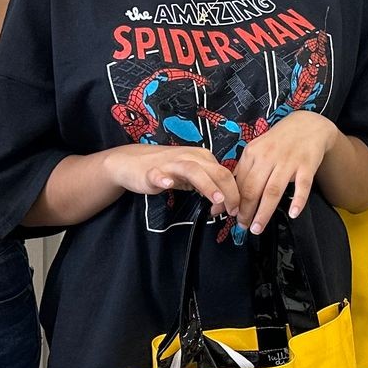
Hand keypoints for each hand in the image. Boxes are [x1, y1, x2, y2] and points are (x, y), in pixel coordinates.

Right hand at [107, 144, 240, 215]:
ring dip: (207, 185)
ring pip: (193, 170)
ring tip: (217, 199)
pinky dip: (163, 178)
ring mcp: (170, 163)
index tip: (235, 210)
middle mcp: (190, 157)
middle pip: (216, 171)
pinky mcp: (151, 171)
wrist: (132, 162)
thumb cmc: (167, 170)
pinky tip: (167, 184)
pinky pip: (158, 174)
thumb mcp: (192, 177)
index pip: (225, 173)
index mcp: (203, 158)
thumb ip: (208, 188)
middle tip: (233, 210)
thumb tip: (224, 205)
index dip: (234, 192)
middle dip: (229, 192)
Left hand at [233, 111, 338, 234]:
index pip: (239, 182)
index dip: (232, 201)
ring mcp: (288, 161)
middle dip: (245, 211)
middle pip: (253, 189)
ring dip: (264, 212)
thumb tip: (226, 194)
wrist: (308, 125)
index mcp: (253, 153)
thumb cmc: (279, 141)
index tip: (229, 216)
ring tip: (257, 227)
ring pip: (273, 190)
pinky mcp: (307, 165)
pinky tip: (293, 213)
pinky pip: (302, 185)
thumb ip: (243, 171)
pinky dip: (298, 200)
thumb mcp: (257, 150)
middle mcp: (268, 156)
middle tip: (243, 227)